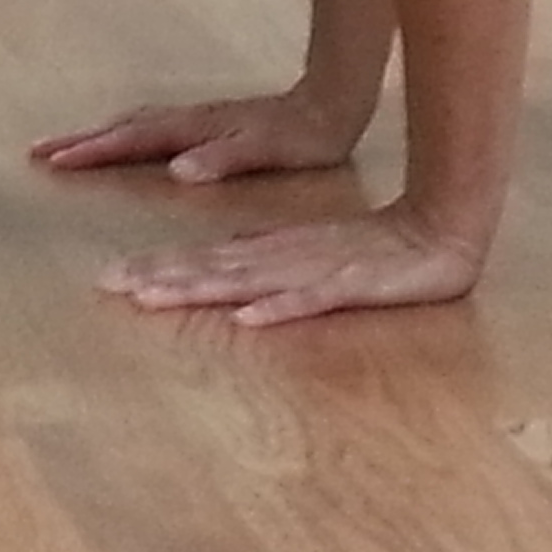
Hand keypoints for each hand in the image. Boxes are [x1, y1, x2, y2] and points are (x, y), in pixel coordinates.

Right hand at [30, 88, 365, 182]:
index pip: (135, 140)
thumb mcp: (270, 152)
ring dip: (101, 133)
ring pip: (138, 122)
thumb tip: (177, 170)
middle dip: (83, 140)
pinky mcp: (211, 121)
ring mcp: (200, 117)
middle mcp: (192, 119)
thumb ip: (224, 159)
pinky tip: (128, 140)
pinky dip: (128, 131)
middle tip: (39, 152)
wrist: (335, 99)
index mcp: (198, 130)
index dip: (95, 151)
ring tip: (68, 146)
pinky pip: (154, 124)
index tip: (54, 161)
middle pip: (126, 126)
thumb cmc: (305, 135)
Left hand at [100, 203, 483, 326]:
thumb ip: (267, 252)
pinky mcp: (353, 286)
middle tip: (108, 285)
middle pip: (213, 269)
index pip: (205, 261)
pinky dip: (279, 309)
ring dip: (200, 288)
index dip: (158, 269)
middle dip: (160, 277)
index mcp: (273, 252)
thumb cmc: (376, 247)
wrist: (444, 231)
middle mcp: (284, 258)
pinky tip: (247, 319)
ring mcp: (317, 270)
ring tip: (154, 297)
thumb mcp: (311, 251)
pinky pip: (311, 301)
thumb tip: (224, 254)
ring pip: (247, 281)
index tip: (108, 279)